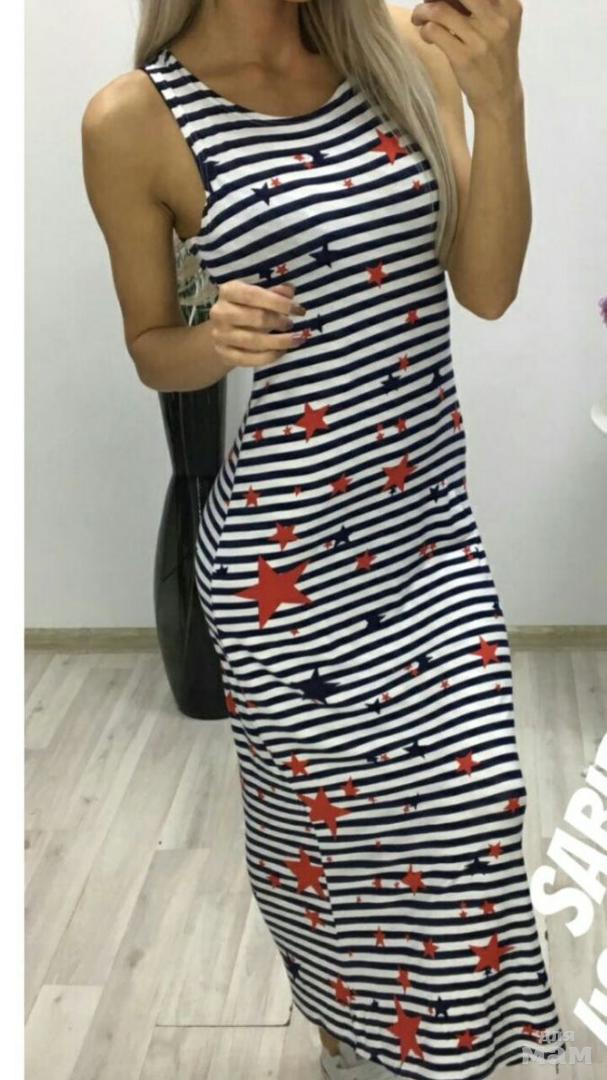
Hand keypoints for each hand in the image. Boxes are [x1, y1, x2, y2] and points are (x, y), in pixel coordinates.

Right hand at [209, 280, 306, 370]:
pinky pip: (250, 359)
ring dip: (279, 341)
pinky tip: (282, 351)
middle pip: (256, 318)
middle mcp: (220, 312)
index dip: (279, 303)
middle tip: (291, 324)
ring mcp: (220, 335)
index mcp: (228, 291)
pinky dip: (269, 356)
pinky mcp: (224, 354)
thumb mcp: (256, 296)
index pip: (254, 295)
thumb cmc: (244, 309)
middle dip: (279, 322)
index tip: (298, 310)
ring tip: (295, 339)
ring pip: (254, 341)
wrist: (221, 332)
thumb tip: (290, 291)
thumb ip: (273, 293)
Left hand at [411, 0, 523, 114]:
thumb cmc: (495, 58)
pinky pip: (434, 31)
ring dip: (422, 11)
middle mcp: (497, 19)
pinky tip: (428, 36)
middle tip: (428, 2)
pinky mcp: (463, 58)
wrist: (500, 97)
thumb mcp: (500, 26)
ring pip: (440, 9)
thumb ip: (480, 6)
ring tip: (419, 18)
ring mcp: (480, 40)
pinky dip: (425, 30)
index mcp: (509, 6)